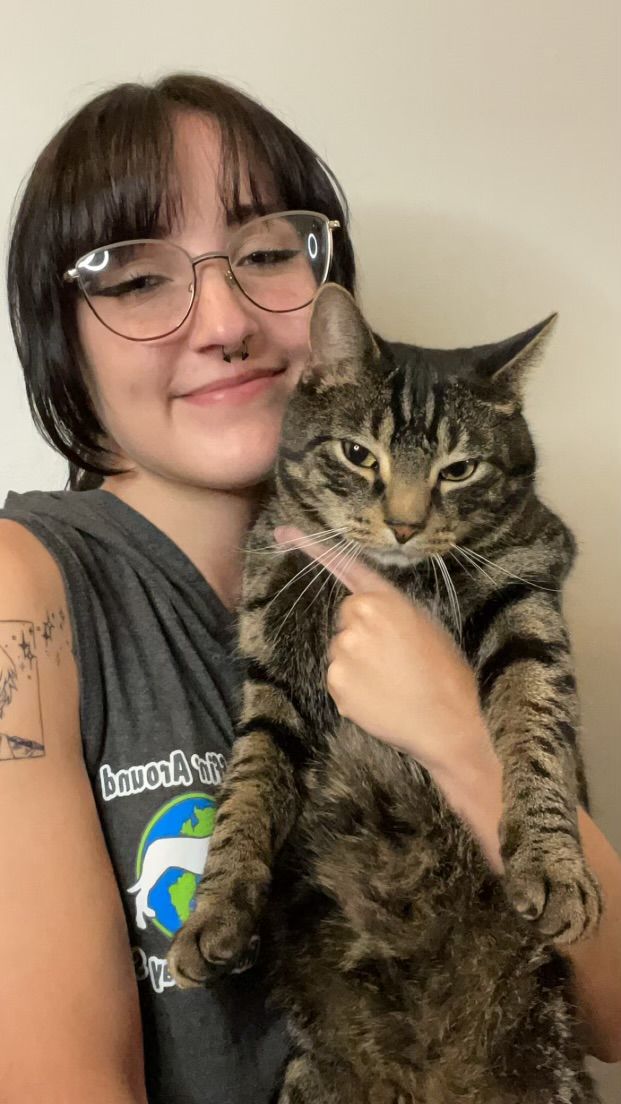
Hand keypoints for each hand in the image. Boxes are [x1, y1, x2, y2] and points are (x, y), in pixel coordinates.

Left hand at [273, 525, 493, 778]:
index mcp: (382, 600)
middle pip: (346, 619)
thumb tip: (362, 606)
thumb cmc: (443, 668)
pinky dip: (354, 687)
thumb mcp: (423, 622)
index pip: (344, 568)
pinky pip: (338, 679)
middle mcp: (356, 621)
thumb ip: (388, 607)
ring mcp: (342, 654)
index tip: (284, 533)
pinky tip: (380, 695)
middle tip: (393, 656)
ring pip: (341, 650)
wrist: (448, 719)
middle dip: (362, 632)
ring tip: (391, 679)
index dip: (312, 548)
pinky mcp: (336, 684)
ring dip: (357, 662)